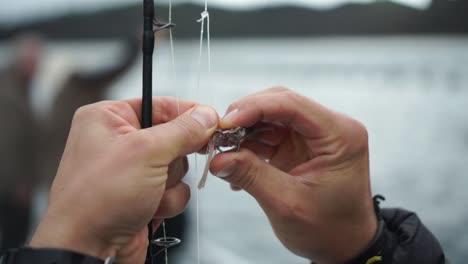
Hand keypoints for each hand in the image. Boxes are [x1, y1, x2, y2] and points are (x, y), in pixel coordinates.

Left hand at [30, 97, 217, 261]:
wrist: (88, 249)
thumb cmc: (96, 200)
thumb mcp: (145, 153)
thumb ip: (182, 131)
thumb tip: (205, 115)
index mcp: (108, 119)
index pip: (160, 104)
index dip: (188, 113)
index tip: (212, 121)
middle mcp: (119, 141)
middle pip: (173, 137)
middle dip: (173, 158)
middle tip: (167, 165)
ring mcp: (131, 170)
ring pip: (177, 166)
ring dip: (170, 183)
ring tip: (149, 193)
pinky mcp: (142, 194)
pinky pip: (175, 189)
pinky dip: (168, 200)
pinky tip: (149, 208)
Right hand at [210, 88, 376, 263]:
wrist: (343, 245)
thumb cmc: (329, 230)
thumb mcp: (288, 204)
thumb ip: (252, 176)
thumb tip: (218, 158)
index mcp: (340, 135)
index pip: (292, 104)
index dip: (255, 107)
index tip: (225, 122)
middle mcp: (330, 128)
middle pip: (280, 104)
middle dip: (246, 116)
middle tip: (218, 133)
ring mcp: (314, 136)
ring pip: (272, 118)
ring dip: (245, 131)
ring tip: (223, 150)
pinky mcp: (301, 146)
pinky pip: (270, 135)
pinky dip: (250, 145)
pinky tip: (236, 162)